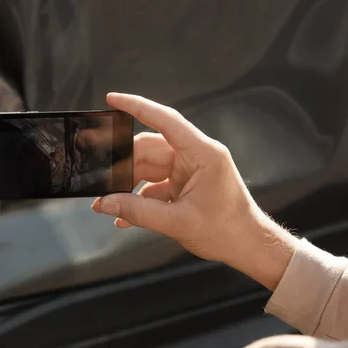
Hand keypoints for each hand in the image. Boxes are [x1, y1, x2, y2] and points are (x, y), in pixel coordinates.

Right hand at [92, 93, 298, 289]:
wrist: (248, 247)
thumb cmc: (227, 231)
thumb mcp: (178, 222)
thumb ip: (138, 212)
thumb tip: (105, 203)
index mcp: (203, 154)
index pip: (166, 120)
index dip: (137, 107)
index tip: (113, 99)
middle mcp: (196, 156)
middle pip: (151, 148)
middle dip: (123, 163)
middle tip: (98, 174)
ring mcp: (191, 170)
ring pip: (150, 167)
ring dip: (129, 184)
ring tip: (107, 201)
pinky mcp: (186, 185)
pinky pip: (156, 185)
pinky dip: (140, 198)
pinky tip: (123, 215)